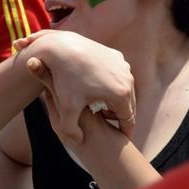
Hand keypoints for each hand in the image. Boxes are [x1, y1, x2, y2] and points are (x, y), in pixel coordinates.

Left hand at [18, 30, 135, 142]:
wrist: (60, 47)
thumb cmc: (64, 78)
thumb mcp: (66, 107)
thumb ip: (70, 130)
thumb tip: (78, 141)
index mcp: (121, 93)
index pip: (128, 120)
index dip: (123, 131)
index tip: (120, 138)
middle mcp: (127, 78)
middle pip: (128, 104)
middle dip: (118, 115)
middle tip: (108, 123)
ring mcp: (123, 65)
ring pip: (124, 90)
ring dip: (115, 100)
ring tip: (101, 108)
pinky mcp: (117, 56)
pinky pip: (118, 76)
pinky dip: (112, 85)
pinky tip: (97, 90)